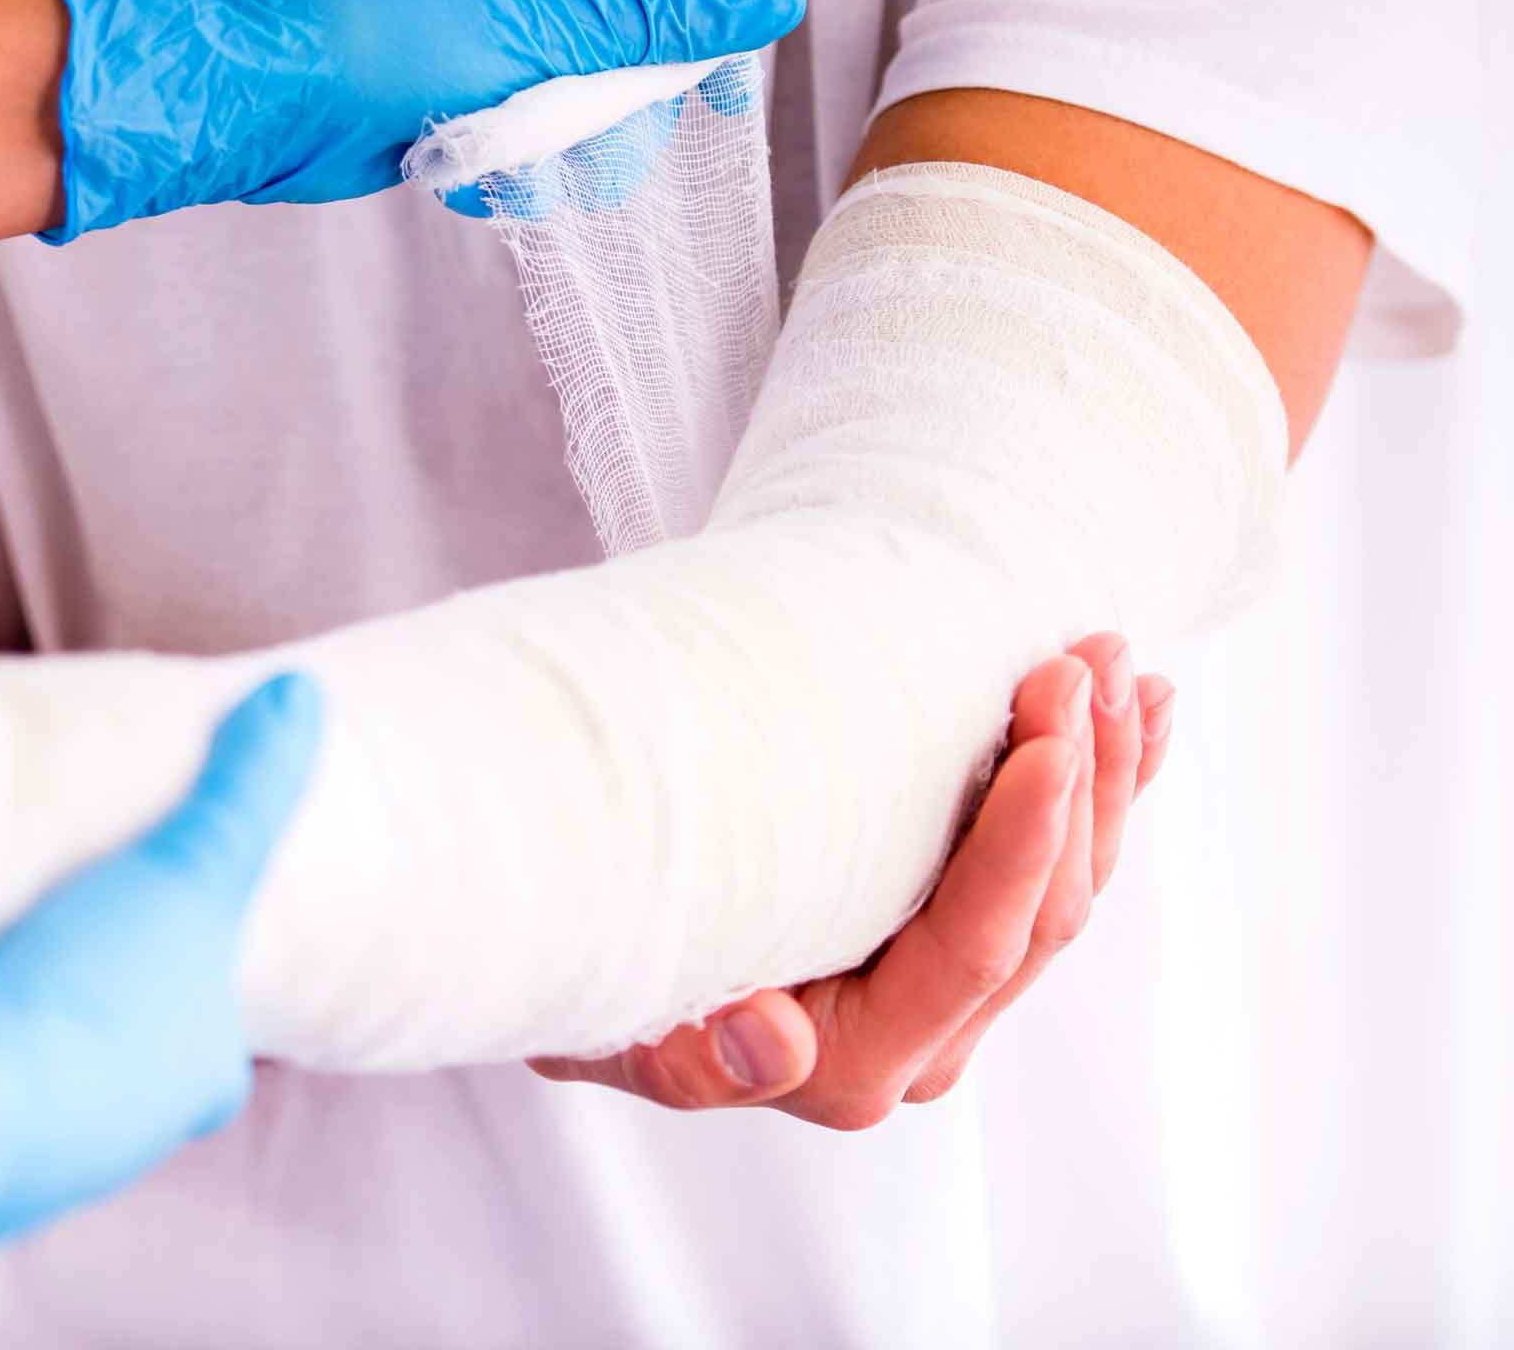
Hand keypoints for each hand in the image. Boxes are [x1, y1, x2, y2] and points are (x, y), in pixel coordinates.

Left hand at [38, 0, 805, 239]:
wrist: (276, 94)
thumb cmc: (402, 35)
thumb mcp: (557, 26)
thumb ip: (666, 21)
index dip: (714, 15)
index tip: (726, 79)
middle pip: (643, 53)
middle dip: (625, 109)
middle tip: (589, 129)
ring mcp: (499, 50)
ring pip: (588, 117)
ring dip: (561, 154)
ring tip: (509, 156)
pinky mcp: (464, 109)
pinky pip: (527, 153)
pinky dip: (506, 173)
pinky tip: (466, 174)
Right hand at [530, 635, 1175, 1127]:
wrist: (579, 928)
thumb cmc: (586, 959)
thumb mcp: (609, 1011)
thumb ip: (690, 1051)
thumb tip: (774, 1037)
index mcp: (852, 1063)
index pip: (972, 947)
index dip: (1025, 842)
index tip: (1049, 734)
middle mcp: (918, 1041)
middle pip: (1043, 912)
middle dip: (1078, 778)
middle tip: (1085, 654)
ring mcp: (946, 997)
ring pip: (1065, 887)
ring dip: (1100, 769)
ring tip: (1113, 659)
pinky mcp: (954, 948)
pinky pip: (1054, 866)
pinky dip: (1096, 783)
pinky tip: (1138, 714)